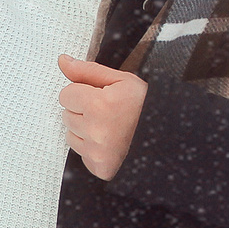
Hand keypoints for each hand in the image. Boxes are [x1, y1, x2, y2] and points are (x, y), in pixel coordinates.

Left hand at [56, 54, 145, 180]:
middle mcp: (95, 130)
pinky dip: (89, 146)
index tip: (98, 96)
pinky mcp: (98, 166)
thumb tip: (63, 61)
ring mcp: (96, 151)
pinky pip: (79, 152)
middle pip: (66, 114)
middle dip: (82, 110)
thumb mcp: (121, 80)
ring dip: (84, 129)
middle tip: (106, 112)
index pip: (66, 95)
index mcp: (99, 105)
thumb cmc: (145, 106)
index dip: (82, 93)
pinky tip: (107, 141)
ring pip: (70, 134)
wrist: (165, 132)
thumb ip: (87, 70)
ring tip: (108, 126)